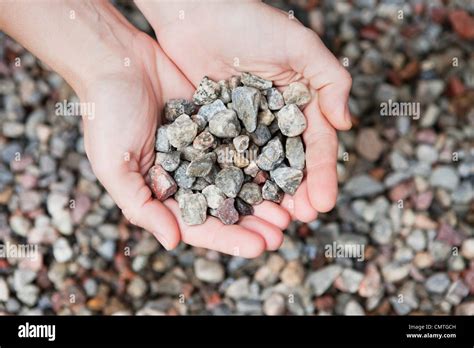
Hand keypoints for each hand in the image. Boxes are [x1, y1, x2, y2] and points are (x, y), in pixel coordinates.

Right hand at [82, 33, 286, 256]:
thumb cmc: (106, 115)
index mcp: (162, 193)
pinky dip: (264, 159)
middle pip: (226, 207)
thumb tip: (173, 243)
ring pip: (240, 179)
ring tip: (291, 209)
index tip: (259, 248)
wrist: (117, 60)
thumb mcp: (114, 166)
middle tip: (283, 232)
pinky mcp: (218, 123)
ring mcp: (205, 150)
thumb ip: (141, 206)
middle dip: (254, 222)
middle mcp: (187, 176)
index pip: (199, 225)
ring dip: (265, 196)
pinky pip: (245, 144)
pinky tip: (286, 169)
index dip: (229, 239)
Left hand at [136, 0, 352, 221]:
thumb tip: (346, 123)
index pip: (316, 145)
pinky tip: (239, 203)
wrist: (196, 12)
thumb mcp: (299, 46)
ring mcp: (245, 127)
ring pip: (261, 169)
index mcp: (300, 103)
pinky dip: (235, 183)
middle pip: (290, 164)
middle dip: (298, 193)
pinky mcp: (216, 129)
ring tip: (274, 220)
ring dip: (269, 196)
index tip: (323, 203)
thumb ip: (330, 80)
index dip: (322, 175)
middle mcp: (275, 120)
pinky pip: (228, 160)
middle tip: (300, 220)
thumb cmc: (249, 23)